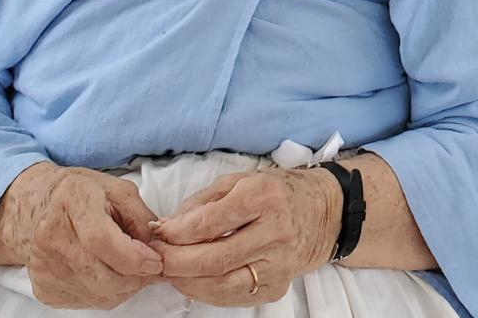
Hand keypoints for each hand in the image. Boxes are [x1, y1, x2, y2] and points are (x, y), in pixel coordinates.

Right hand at [0, 161, 162, 309]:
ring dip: (124, 288)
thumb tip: (157, 247)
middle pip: (101, 275)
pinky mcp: (43, 289)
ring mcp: (44, 267)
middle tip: (152, 268)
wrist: (33, 208)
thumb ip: (140, 216)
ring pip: (96, 295)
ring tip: (134, 271)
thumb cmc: (80, 193)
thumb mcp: (115, 188)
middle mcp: (52, 236)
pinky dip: (106, 293)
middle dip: (135, 278)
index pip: (101, 240)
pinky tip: (109, 273)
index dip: (132, 256)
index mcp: (72, 201)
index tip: (155, 261)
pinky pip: (85, 302)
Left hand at [151, 167, 338, 305]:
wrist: (320, 212)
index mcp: (264, 196)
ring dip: (189, 282)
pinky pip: (235, 297)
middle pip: (215, 258)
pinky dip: (208, 292)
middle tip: (157, 259)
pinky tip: (194, 282)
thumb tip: (167, 227)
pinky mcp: (278, 286)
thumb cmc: (275, 192)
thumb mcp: (239, 181)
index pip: (212, 221)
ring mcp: (279, 263)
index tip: (159, 235)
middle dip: (178, 262)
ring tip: (171, 273)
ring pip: (223, 284)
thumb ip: (202, 203)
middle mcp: (275, 231)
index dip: (179, 232)